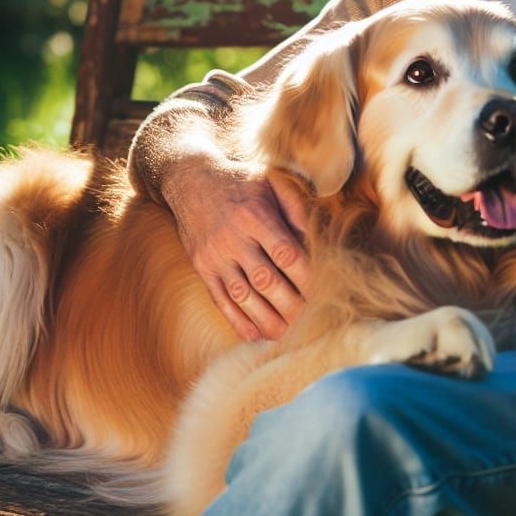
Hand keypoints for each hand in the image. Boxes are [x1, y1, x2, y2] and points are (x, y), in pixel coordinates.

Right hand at [161, 157, 311, 340]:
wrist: (191, 180)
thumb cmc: (242, 181)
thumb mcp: (271, 181)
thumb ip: (295, 207)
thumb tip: (316, 237)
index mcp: (256, 215)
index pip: (286, 253)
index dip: (305, 276)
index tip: (323, 291)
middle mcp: (234, 238)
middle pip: (266, 279)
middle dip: (290, 303)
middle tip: (311, 320)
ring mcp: (215, 256)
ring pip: (242, 295)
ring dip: (266, 319)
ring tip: (287, 335)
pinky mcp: (202, 268)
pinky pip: (220, 299)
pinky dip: (237, 320)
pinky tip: (255, 334)